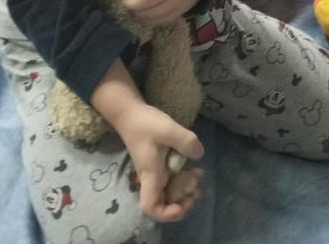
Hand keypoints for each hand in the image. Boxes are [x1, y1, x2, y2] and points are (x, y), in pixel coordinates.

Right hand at [116, 101, 204, 220]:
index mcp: (151, 175)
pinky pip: (171, 180)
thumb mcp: (168, 129)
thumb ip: (186, 142)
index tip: (181, 205)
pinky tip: (195, 170)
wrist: (130, 114)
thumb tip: (199, 155)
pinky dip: (183, 179)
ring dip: (184, 192)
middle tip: (195, 192)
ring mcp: (155, 172)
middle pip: (162, 204)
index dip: (165, 214)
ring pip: (168, 193)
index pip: (150, 207)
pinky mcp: (159, 164)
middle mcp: (151, 178)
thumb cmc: (145, 124)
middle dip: (180, 204)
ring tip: (197, 181)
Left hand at [124, 0, 206, 25]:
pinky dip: (153, 20)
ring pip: (157, 21)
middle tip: (129, 4)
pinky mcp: (182, 13)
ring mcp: (180, 9)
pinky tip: (147, 14)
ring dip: (143, 18)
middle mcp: (176, 0)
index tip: (125, 0)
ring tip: (136, 10)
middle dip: (136, 11)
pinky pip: (165, 22)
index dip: (133, 3)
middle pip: (150, 14)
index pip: (147, 0)